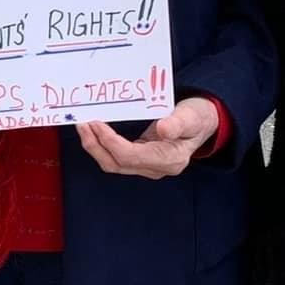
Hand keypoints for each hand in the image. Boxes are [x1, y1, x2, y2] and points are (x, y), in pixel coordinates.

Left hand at [76, 97, 219, 179]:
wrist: (203, 123)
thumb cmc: (198, 117)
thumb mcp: (192, 116)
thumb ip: (178, 122)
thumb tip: (163, 129)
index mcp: (170, 159)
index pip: (130, 156)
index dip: (110, 142)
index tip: (95, 124)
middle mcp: (157, 168)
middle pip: (117, 165)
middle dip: (95, 146)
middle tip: (82, 124)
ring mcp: (149, 167)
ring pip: (114, 164)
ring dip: (95, 147)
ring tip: (84, 127)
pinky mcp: (142, 161)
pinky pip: (117, 158)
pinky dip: (103, 145)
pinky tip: (94, 131)